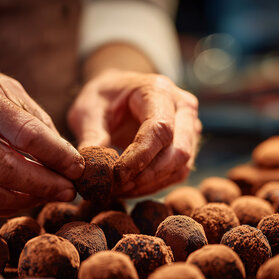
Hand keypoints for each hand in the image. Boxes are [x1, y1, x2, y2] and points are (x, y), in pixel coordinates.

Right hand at [0, 42, 83, 215]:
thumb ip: (32, 117)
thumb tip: (64, 153)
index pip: (28, 136)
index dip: (59, 156)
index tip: (79, 168)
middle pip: (11, 172)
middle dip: (48, 186)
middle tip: (70, 190)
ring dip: (29, 201)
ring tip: (49, 196)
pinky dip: (5, 206)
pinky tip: (23, 199)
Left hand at [68, 69, 200, 196]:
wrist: (115, 94)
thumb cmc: (102, 99)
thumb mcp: (88, 111)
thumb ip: (91, 137)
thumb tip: (94, 169)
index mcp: (159, 90)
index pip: (159, 129)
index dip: (139, 157)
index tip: (115, 175)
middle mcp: (182, 106)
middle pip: (179, 151)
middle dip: (147, 175)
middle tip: (117, 187)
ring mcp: (190, 127)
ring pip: (180, 166)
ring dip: (150, 184)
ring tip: (119, 189)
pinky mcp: (188, 146)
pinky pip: (178, 173)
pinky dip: (154, 185)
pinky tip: (130, 187)